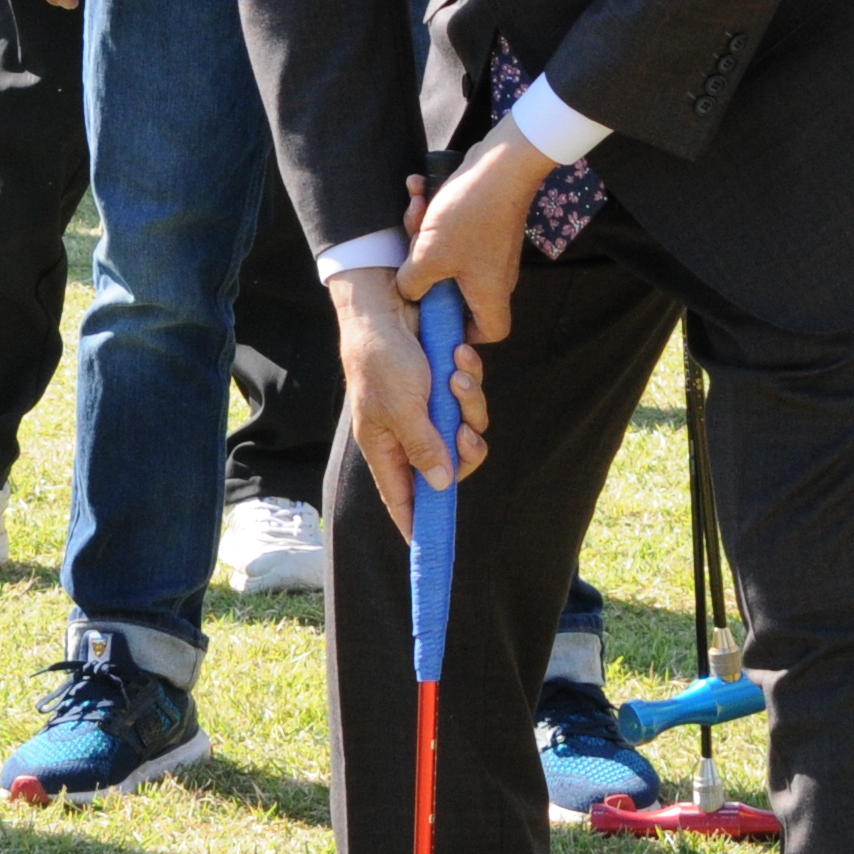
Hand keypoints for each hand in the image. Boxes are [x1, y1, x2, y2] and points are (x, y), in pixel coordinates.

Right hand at [334, 266, 486, 539]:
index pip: (401, 498)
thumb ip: (423, 447)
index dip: (415, 522)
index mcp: (386, 447)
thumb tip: (440, 485)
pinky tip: (460, 356)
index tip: (428, 547)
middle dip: (465, 448)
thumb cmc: (383, 358)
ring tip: (456, 375)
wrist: (388, 305)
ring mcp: (428, 412)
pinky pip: (470, 400)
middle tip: (466, 432)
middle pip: (449, 467)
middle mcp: (408, 434)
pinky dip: (469, 380)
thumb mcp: (402, 407)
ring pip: (466, 431)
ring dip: (469, 403)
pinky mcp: (443, 389)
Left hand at [394, 127, 550, 346]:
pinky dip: (433, 214)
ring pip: (448, 255)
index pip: (489, 332)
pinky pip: (452, 230)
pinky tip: (419, 189)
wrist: (502, 164)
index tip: (438, 318)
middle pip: (458, 292)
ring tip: (416, 209)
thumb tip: (409, 290)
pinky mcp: (485, 225)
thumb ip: (412, 284)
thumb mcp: (428, 256)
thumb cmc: (470, 216)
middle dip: (427, 271)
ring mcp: (491, 249)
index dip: (466, 333)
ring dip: (423, 233)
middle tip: (414, 253)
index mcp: (490, 293)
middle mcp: (495, 275)